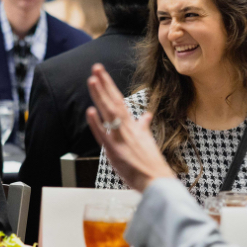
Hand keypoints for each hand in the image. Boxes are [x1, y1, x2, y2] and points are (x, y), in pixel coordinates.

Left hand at [86, 64, 174, 191]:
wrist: (156, 180)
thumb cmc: (151, 162)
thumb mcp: (148, 139)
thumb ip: (143, 126)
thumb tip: (146, 116)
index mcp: (132, 125)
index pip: (119, 100)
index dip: (109, 85)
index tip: (101, 73)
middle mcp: (126, 128)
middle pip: (113, 101)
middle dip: (104, 84)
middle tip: (96, 67)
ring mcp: (120, 138)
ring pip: (108, 113)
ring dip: (100, 96)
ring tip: (92, 80)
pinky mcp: (115, 151)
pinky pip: (104, 135)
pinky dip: (97, 123)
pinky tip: (90, 111)